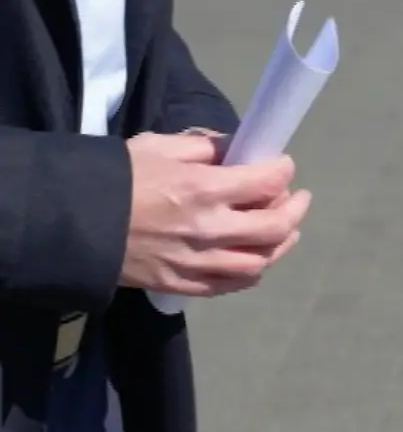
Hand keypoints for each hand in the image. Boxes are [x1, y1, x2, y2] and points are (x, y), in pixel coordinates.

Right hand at [121, 132, 311, 297]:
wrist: (74, 223)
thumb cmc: (118, 177)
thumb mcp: (161, 146)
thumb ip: (205, 148)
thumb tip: (237, 150)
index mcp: (202, 188)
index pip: (266, 181)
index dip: (282, 169)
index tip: (283, 163)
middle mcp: (207, 229)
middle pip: (273, 227)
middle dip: (295, 209)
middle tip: (299, 197)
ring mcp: (196, 262)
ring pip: (258, 262)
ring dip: (281, 244)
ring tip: (286, 229)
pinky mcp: (181, 284)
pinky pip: (230, 285)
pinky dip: (252, 272)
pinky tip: (257, 259)